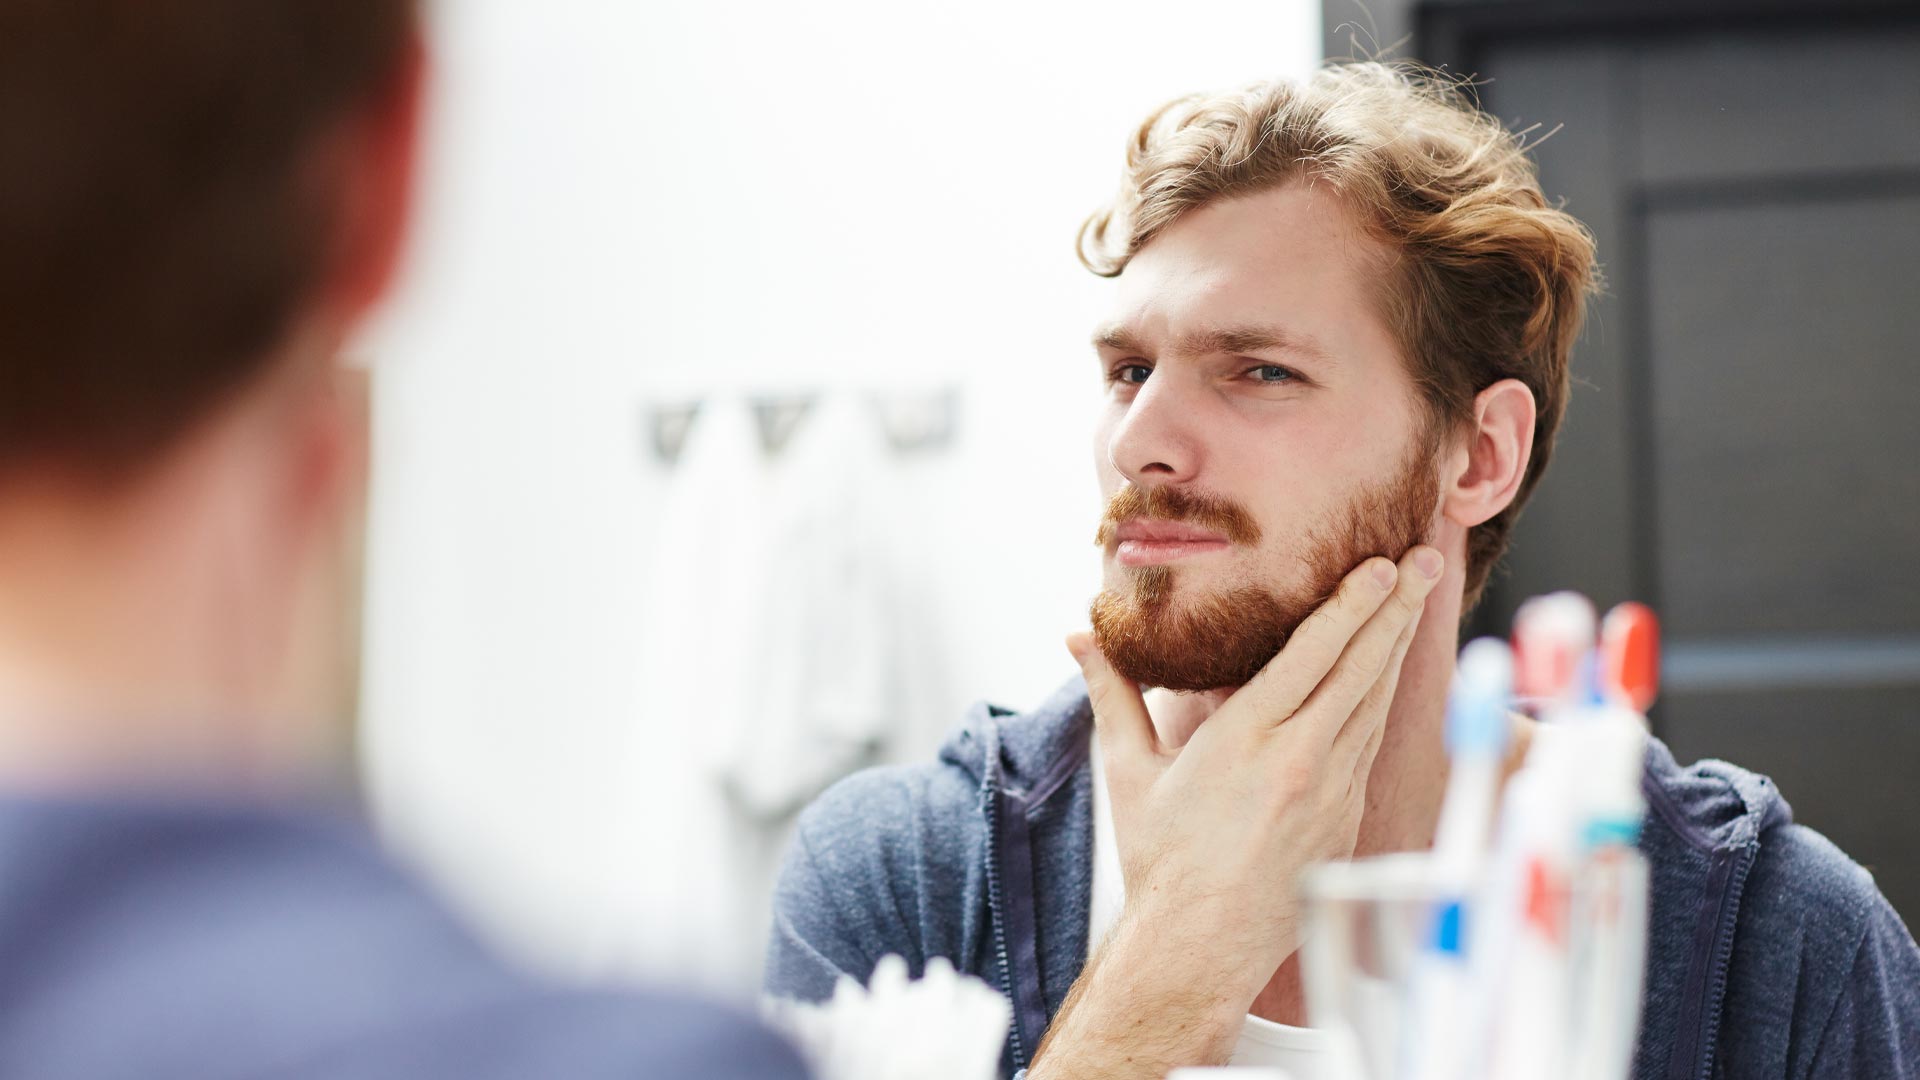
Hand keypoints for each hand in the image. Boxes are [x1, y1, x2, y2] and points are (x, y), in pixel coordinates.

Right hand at [1029, 546, 1441, 1078]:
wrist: (1198, 947)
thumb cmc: (1160, 860)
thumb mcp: (1128, 770)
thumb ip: (1113, 693)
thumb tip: (1078, 635)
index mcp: (1245, 740)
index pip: (1313, 654)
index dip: (1351, 605)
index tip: (1380, 566)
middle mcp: (1299, 761)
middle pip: (1360, 669)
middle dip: (1395, 610)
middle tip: (1423, 560)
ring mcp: (1331, 794)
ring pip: (1374, 704)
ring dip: (1396, 649)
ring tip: (1415, 602)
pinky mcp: (1347, 822)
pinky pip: (1369, 747)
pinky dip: (1382, 702)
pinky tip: (1388, 674)